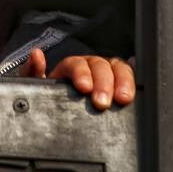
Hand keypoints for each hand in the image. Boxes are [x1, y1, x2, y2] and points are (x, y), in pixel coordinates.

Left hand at [20, 48, 135, 109]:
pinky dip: (135, 80)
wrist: (55, 117)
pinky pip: (129, 80)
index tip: (84, 88)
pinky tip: (141, 85)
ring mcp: (106, 77)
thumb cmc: (46, 100)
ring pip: (118, 69)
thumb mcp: (33, 88)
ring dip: (123, 82)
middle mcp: (91, 68)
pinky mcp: (118, 89)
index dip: (82, 74)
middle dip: (104, 83)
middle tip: (103, 102)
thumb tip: (36, 54)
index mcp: (70, 67)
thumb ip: (31, 72)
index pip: (78, 64)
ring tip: (124, 99)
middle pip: (101, 66)